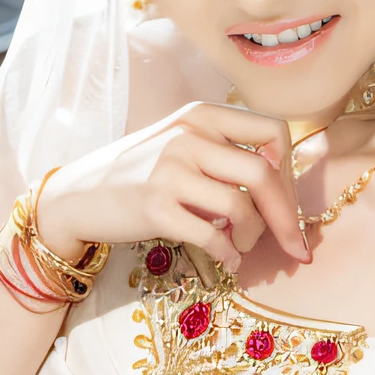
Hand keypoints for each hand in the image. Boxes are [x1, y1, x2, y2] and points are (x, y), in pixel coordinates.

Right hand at [34, 101, 308, 271]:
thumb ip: (226, 151)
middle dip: (287, 218)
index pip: (274, 132)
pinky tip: (228, 260)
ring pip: (242, 207)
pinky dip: (229, 253)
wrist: (78, 196)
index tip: (286, 201)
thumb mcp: (183, 144)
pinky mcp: (155, 206)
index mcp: (202, 115)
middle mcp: (188, 135)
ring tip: (242, 246)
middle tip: (295, 246)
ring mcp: (169, 169)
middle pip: (265, 174)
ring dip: (253, 236)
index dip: (289, 171)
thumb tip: (285, 186)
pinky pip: (213, 235)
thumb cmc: (141, 174)